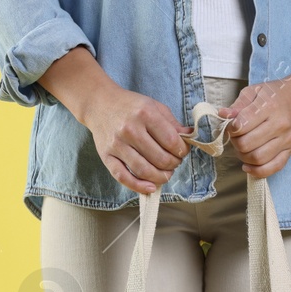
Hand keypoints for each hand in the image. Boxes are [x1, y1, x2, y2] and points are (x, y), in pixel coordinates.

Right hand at [37, 45, 192, 192]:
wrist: (99, 103)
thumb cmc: (130, 105)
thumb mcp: (154, 106)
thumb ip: (173, 123)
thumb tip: (191, 136)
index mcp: (145, 114)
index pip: (171, 141)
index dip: (182, 151)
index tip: (182, 151)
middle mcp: (130, 130)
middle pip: (160, 159)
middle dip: (173, 164)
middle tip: (174, 162)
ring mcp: (117, 145)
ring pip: (145, 170)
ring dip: (161, 177)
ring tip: (165, 173)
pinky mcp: (107, 156)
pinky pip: (123, 177)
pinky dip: (139, 186)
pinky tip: (151, 188)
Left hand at [219, 60, 290, 176]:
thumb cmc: (277, 94)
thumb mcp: (255, 91)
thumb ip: (238, 105)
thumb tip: (222, 115)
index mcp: (269, 106)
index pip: (240, 126)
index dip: (230, 128)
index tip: (231, 125)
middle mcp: (280, 124)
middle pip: (246, 144)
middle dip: (235, 142)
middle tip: (236, 136)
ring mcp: (286, 140)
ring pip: (257, 158)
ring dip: (243, 156)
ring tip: (242, 147)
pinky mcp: (290, 151)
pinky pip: (273, 168)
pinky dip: (257, 171)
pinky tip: (248, 165)